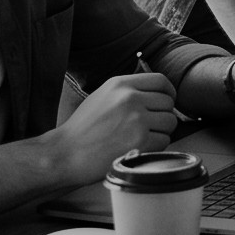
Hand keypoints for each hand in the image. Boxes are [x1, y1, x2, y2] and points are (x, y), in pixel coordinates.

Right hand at [53, 72, 177, 180]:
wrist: (65, 153)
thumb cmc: (82, 128)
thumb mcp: (102, 96)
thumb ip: (128, 91)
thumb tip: (157, 94)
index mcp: (120, 84)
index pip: (160, 81)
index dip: (169, 92)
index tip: (166, 102)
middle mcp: (130, 98)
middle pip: (168, 103)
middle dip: (163, 116)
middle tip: (149, 127)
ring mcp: (136, 119)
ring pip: (170, 123)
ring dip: (162, 132)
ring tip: (142, 138)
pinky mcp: (140, 141)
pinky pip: (164, 141)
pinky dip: (156, 147)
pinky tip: (139, 149)